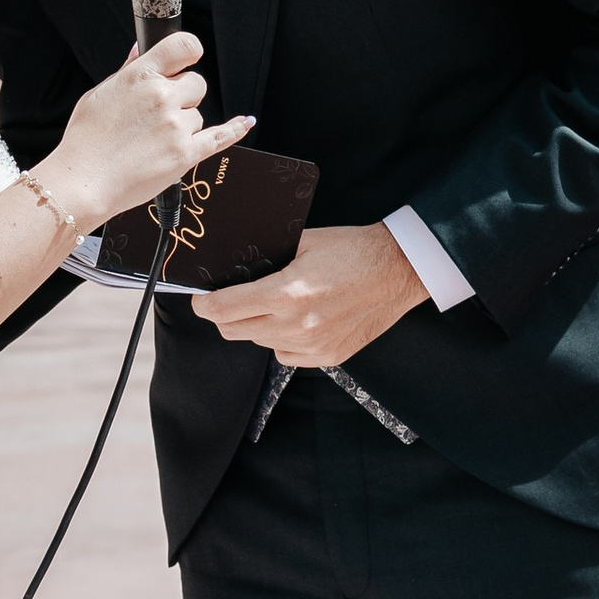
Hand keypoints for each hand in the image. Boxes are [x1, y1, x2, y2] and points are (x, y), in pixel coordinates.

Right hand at [45, 32, 252, 232]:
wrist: (84, 181)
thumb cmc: (86, 141)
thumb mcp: (100, 95)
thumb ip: (127, 71)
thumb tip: (140, 50)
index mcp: (140, 76)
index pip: (182, 46)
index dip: (188, 52)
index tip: (187, 59)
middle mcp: (163, 97)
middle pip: (196, 84)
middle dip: (183, 95)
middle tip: (158, 114)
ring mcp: (177, 126)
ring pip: (198, 116)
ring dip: (184, 124)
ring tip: (152, 141)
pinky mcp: (186, 154)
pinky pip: (220, 137)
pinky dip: (235, 130)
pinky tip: (245, 123)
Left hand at [201, 224, 428, 365]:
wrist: (398, 270)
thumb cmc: (352, 249)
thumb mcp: (303, 242)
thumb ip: (267, 257)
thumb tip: (234, 269)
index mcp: (286, 293)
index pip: (223, 309)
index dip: (204, 304)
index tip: (201, 299)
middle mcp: (296, 325)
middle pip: (234, 330)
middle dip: (225, 315)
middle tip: (231, 300)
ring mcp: (313, 345)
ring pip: (260, 343)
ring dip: (256, 326)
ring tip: (274, 305)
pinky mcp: (328, 356)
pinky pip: (286, 355)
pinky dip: (282, 340)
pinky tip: (297, 321)